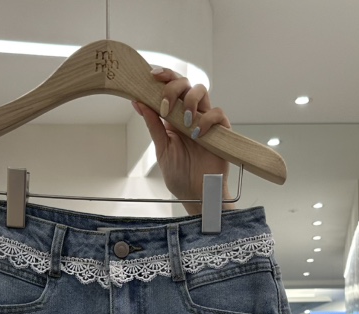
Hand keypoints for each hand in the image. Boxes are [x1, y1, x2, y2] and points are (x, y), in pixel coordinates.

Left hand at [131, 67, 232, 214]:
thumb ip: (153, 125)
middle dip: (173, 87)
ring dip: (189, 101)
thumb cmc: (180, 174)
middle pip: (185, 84)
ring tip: (184, 122)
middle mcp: (189, 115)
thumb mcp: (162, 148)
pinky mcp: (220, 130)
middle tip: (165, 105)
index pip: (169, 88)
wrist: (196, 193)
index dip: (163, 77)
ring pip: (201, 91)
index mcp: (173, 117)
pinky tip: (198, 134)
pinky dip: (207, 119)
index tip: (151, 75)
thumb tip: (139, 102)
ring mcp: (205, 120)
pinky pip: (217, 113)